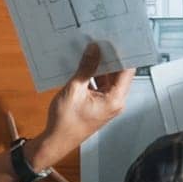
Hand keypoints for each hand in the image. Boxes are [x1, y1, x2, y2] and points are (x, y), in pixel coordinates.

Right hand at [33, 43, 133, 166]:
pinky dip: (94, 76)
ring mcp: (108, 103)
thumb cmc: (65, 122)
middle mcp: (115, 101)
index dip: (123, 55)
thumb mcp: (74, 89)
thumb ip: (86, 68)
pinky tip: (84, 65)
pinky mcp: (99, 104)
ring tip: (92, 50)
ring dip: (101, 67)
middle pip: (119, 74)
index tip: (117, 40)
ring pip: (109, 79)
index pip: (127, 71)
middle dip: (110, 58)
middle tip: (103, 41)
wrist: (56, 141)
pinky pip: (100, 85)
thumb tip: (94, 49)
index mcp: (115, 99)